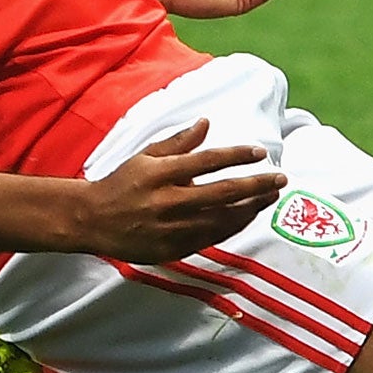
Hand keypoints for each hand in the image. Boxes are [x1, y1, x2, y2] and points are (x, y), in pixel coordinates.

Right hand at [74, 120, 284, 262]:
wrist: (93, 220)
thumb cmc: (122, 183)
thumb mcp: (146, 156)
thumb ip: (178, 142)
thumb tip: (206, 123)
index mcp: (160, 173)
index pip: (207, 161)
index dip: (236, 155)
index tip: (259, 152)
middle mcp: (167, 201)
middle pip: (222, 193)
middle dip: (256, 186)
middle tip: (279, 179)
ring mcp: (170, 228)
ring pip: (221, 220)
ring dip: (250, 209)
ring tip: (269, 198)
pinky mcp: (171, 249)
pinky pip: (210, 238)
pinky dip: (231, 227)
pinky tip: (246, 217)